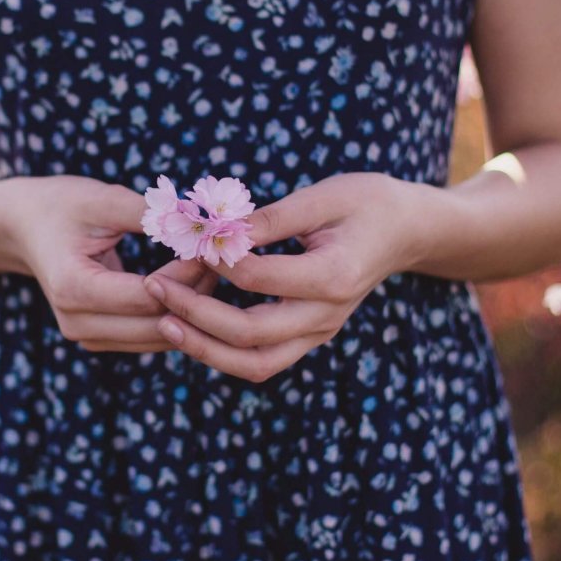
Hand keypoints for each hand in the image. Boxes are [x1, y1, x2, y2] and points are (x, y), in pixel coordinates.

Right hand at [3, 175, 218, 352]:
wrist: (23, 228)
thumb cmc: (61, 206)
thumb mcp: (102, 199)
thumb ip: (150, 214)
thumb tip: (202, 223)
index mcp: (74, 288)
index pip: (150, 295)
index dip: (188, 273)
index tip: (213, 245)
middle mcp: (78, 323)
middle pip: (159, 324)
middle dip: (197, 293)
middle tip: (223, 258)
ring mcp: (88, 338)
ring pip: (161, 338)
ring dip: (192, 308)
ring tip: (212, 268)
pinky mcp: (100, 340)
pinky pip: (152, 338)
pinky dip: (178, 315)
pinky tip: (195, 284)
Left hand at [141, 173, 422, 380]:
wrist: (406, 231)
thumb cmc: (366, 203)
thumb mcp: (322, 196)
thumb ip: (270, 218)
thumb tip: (218, 229)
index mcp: (332, 276)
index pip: (257, 279)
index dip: (214, 260)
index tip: (186, 239)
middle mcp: (326, 315)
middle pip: (251, 335)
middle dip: (195, 314)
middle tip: (154, 287)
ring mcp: (319, 333)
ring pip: (254, 363)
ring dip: (204, 348)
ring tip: (163, 322)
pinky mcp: (310, 337)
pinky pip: (262, 361)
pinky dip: (223, 351)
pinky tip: (191, 328)